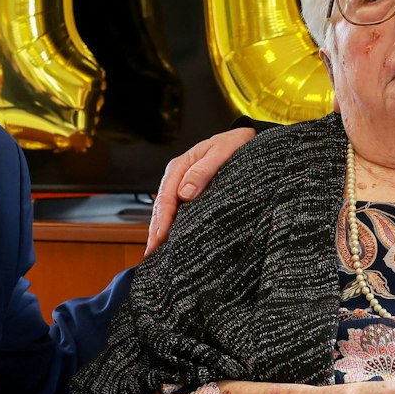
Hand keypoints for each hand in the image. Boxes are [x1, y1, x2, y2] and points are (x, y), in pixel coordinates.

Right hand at [146, 127, 256, 254]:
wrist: (242, 139)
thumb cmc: (232, 145)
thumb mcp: (220, 153)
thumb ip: (203, 171)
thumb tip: (185, 193)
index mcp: (179, 166)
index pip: (167, 197)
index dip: (163, 219)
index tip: (162, 237)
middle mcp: (176, 177)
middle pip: (161, 207)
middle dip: (155, 230)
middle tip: (151, 254)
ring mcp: (180, 185)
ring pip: (164, 211)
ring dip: (158, 231)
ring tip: (154, 253)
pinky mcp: (187, 193)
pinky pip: (174, 211)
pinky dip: (168, 226)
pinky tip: (167, 240)